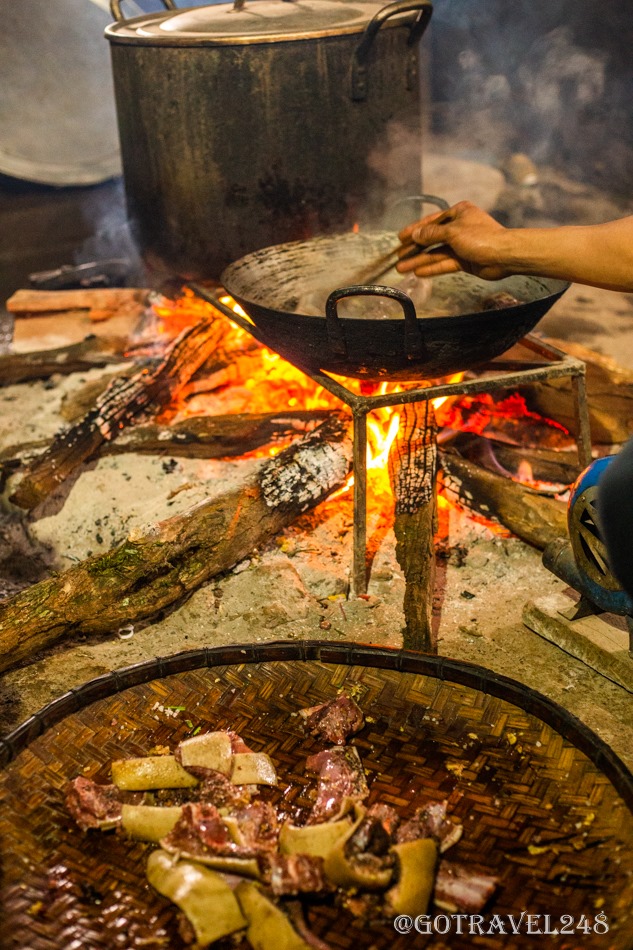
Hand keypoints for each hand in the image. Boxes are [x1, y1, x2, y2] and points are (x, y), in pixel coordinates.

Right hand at [396, 201, 510, 280]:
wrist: (504, 255)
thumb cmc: (480, 237)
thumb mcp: (452, 232)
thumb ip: (432, 234)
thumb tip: (415, 235)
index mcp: (458, 213)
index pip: (431, 222)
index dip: (414, 230)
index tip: (400, 238)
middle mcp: (458, 227)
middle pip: (431, 239)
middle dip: (414, 249)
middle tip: (397, 257)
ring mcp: (461, 245)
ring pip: (436, 253)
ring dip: (419, 260)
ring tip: (401, 268)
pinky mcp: (464, 260)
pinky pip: (444, 263)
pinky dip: (432, 267)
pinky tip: (418, 272)